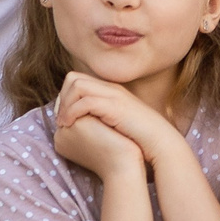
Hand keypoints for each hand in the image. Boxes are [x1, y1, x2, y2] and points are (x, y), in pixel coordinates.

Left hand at [56, 72, 188, 171]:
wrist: (159, 142)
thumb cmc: (139, 137)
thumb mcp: (117, 122)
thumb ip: (101, 117)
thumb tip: (82, 123)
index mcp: (111, 91)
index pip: (77, 79)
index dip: (65, 96)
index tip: (62, 116)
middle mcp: (111, 88)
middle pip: (74, 78)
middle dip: (62, 97)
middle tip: (60, 118)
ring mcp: (113, 95)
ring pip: (77, 85)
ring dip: (65, 104)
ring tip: (63, 123)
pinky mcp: (115, 106)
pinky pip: (85, 101)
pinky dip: (72, 112)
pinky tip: (69, 125)